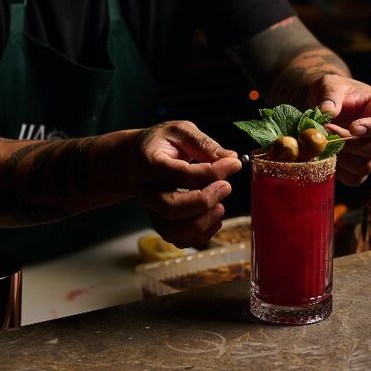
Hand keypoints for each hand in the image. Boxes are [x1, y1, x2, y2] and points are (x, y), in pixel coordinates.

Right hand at [128, 121, 241, 247]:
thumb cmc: (162, 143)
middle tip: (226, 187)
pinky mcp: (160, 221)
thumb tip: (230, 158)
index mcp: (148, 163)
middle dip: (204, 201)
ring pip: (171, 230)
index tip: (233, 164)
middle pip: (171, 208)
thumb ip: (203, 143)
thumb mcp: (180, 131)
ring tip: (220, 207)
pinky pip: (177, 239)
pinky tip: (214, 219)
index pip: (181, 174)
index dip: (212, 171)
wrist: (137, 158)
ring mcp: (151, 209)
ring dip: (202, 223)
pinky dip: (199, 236)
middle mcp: (145, 190)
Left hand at [308, 74, 370, 185]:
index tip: (353, 127)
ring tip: (323, 143)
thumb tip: (327, 112)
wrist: (324, 107)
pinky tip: (325, 156)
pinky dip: (338, 171)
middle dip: (347, 143)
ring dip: (341, 157)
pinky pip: (354, 179)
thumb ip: (330, 95)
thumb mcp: (330, 84)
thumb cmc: (332, 92)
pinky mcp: (359, 168)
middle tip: (326, 131)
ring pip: (365, 166)